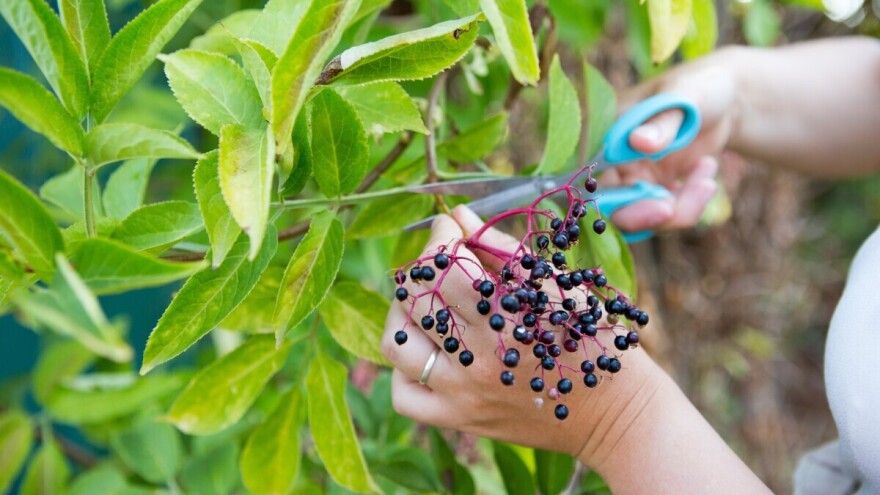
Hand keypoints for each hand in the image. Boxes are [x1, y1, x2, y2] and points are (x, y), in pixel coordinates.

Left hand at [381, 206, 661, 463]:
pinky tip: (425, 351)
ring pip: (397, 346)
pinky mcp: (460, 419)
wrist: (614, 412)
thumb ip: (503, 248)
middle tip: (439, 262)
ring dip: (402, 315)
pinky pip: (404, 397)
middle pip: (415, 300)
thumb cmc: (590, 337)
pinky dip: (402, 373)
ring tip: (422, 304)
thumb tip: (458, 214)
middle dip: (420, 268)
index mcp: (506, 316)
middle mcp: (478, 357)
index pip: (444, 267)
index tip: (448, 226)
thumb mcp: (557, 285)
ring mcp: (464, 393)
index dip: (439, 238)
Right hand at [602, 48, 740, 231]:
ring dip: (680, 209)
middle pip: (613, 209)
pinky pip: (663, 215)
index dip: (618, 204)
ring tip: (707, 181)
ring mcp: (631, 179)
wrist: (725, 97)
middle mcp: (611, 162)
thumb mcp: (684, 96)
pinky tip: (706, 174)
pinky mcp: (652, 191)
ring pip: (642, 218)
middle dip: (648, 216)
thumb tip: (638, 142)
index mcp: (605, 134)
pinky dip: (689, 205)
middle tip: (676, 211)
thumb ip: (661, 121)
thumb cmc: (700, 86)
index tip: (661, 208)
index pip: (593, 182)